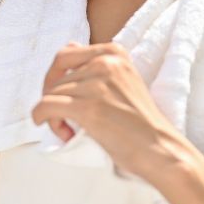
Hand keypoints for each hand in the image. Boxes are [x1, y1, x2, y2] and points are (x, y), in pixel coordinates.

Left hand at [30, 41, 187, 182]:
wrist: (161, 149)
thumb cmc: (141, 123)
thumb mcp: (124, 81)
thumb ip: (98, 69)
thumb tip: (64, 61)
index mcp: (114, 53)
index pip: (66, 54)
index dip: (56, 76)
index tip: (59, 94)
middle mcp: (105, 63)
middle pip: (56, 77)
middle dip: (53, 97)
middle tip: (62, 117)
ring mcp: (96, 84)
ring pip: (50, 94)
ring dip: (54, 116)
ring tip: (72, 131)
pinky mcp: (88, 108)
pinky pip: (46, 106)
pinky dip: (42, 118)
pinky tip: (59, 132)